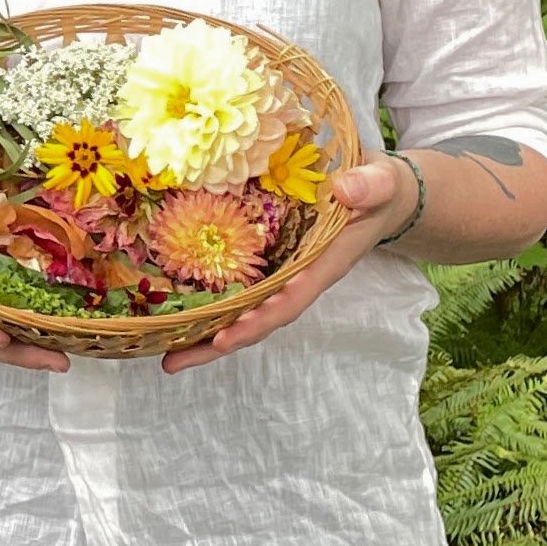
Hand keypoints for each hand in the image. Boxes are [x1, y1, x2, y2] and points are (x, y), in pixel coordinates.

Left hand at [160, 154, 417, 372]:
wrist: (381, 192)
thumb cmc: (380, 190)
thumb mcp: (382, 183)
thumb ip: (370, 186)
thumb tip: (347, 189)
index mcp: (323, 266)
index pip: (288, 301)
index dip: (257, 321)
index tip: (222, 338)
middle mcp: (300, 277)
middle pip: (257, 319)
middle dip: (216, 343)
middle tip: (170, 362)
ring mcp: (284, 272)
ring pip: (244, 308)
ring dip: (205, 329)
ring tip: (164, 351)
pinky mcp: (271, 259)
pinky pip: (240, 285)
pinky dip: (211, 300)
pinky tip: (178, 308)